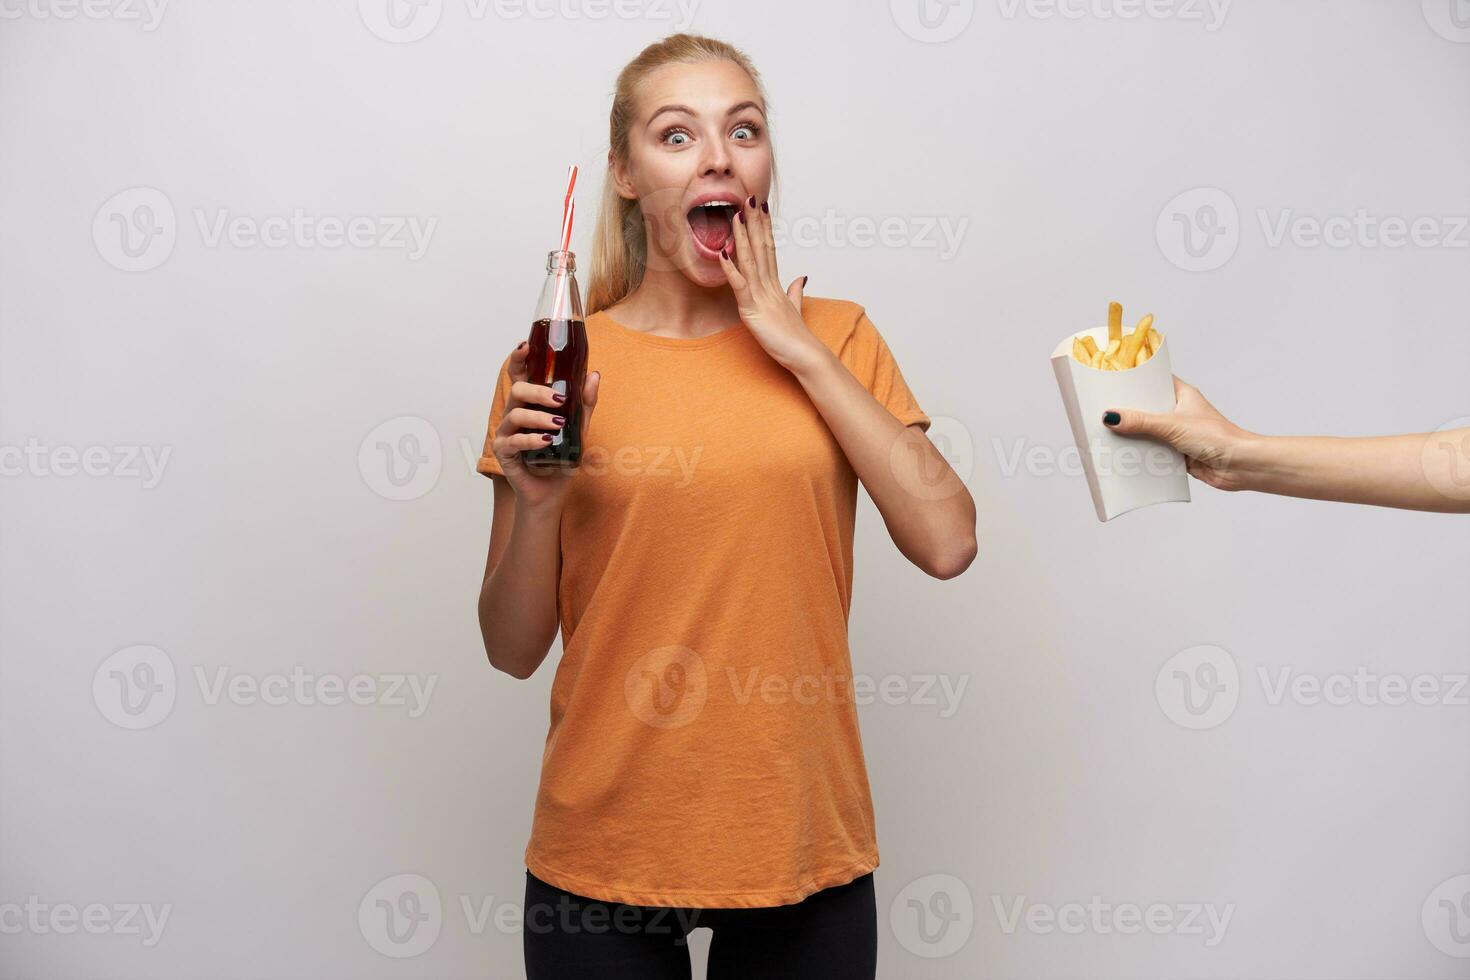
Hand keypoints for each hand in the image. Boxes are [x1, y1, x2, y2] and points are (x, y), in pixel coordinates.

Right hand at [490, 342, 600, 509]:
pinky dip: (531, 439)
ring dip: (539, 417)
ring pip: (516, 414)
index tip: (526, 346)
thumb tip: (593, 374)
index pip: (520, 375)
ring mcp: (506, 432)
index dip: (519, 358)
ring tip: (557, 425)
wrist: (552, 492)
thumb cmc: (561, 458)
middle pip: (518, 390)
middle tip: (560, 400)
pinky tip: (546, 441)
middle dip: (538, 392)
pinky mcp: (504, 451)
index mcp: (530, 404)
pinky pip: (514, 440)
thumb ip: (584, 403)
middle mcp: (515, 414)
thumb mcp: (579, 428)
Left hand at [717, 195, 822, 372]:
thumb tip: (802, 277)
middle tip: (750, 199)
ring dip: (743, 237)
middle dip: (755, 223)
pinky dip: (730, 268)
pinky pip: (740, 285)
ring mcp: (762, 296)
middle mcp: (769, 286)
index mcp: (776, 285)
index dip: (764, 228)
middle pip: (761, 248)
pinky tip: (722, 252)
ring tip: (737, 215)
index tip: (761, 209)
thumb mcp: (795, 309)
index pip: (769, 250)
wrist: (806, 355)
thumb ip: (796, 292)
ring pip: (750, 261)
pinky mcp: (753, 309)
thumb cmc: (798, 337)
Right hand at [1104, 377, 1253, 490]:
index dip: (1134, 382)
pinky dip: (1142, 455)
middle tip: (1102, 412)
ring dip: (1133, 437)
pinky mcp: (1177, 453)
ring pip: (1148, 432)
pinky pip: (1153, 452)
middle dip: (1127, 413)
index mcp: (1182, 395)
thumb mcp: (1172, 425)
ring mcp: (1178, 433)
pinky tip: (1125, 457)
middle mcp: (1179, 412)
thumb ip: (1141, 422)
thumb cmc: (1217, 437)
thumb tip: (1111, 417)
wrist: (1239, 466)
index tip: (1111, 384)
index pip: (1154, 382)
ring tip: (1108, 436)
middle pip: (1146, 409)